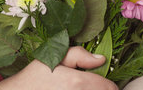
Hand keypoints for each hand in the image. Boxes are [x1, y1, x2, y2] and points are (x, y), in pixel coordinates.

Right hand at [0, 46, 117, 89]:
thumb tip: (101, 59)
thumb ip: (80, 55)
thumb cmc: (34, 77)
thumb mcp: (56, 57)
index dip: (108, 84)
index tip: (102, 81)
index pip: (109, 87)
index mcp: (77, 83)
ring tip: (78, 88)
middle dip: (99, 89)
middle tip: (89, 85)